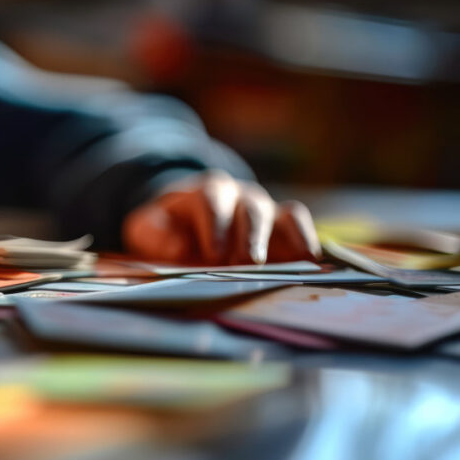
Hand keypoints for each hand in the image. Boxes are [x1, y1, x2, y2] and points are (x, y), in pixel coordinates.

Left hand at [121, 170, 321, 263]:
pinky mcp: (283, 228)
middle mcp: (239, 196)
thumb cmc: (167, 229)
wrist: (183, 225)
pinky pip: (299, 225)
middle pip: (250, 208)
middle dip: (250, 236)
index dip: (214, 224)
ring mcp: (265, 209)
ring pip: (281, 214)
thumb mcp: (148, 229)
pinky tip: (311, 263)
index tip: (212, 253)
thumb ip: (155, 234)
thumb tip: (179, 249)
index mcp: (205, 192)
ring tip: (284, 267)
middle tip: (247, 263)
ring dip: (284, 240)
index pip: (211, 200)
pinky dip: (307, 241)